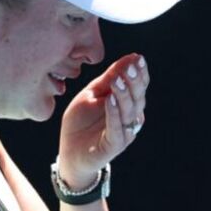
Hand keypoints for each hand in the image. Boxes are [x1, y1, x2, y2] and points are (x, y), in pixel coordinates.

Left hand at [58, 54, 147, 185]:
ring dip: (124, 95)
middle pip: (138, 98)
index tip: (138, 58)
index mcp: (127, 105)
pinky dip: (114, 114)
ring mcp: (124, 133)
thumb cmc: (81, 122)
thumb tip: (131, 57)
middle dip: (135, 81)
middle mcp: (130, 119)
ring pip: (129, 113)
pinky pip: (116, 129)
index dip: (140, 74)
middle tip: (130, 66)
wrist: (70, 153)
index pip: (139, 87)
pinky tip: (110, 100)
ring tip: (118, 80)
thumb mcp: (92, 94)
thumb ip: (109, 78)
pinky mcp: (113, 145)